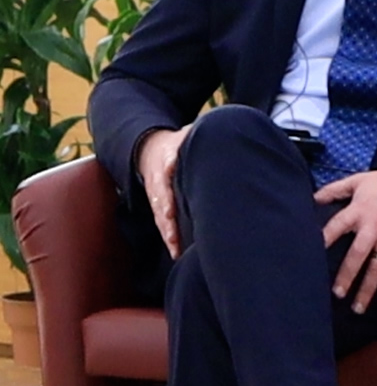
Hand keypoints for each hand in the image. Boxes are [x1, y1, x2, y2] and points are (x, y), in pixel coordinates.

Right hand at [136, 126, 191, 257]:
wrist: (148, 149)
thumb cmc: (176, 143)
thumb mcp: (185, 134)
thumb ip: (196, 136)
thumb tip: (218, 131)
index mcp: (166, 160)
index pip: (167, 169)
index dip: (169, 177)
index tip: (170, 186)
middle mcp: (158, 182)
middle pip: (161, 200)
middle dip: (167, 215)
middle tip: (172, 228)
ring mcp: (157, 197)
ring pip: (160, 217)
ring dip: (167, 232)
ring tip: (175, 248)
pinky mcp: (159, 208)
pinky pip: (163, 224)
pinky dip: (169, 237)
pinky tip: (177, 253)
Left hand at [317, 161, 376, 312]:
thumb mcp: (361, 179)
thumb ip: (335, 189)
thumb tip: (312, 199)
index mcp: (360, 209)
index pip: (336, 228)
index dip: (322, 241)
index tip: (308, 258)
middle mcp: (375, 226)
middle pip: (357, 255)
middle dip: (346, 276)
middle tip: (337, 294)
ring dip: (368, 289)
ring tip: (358, 307)